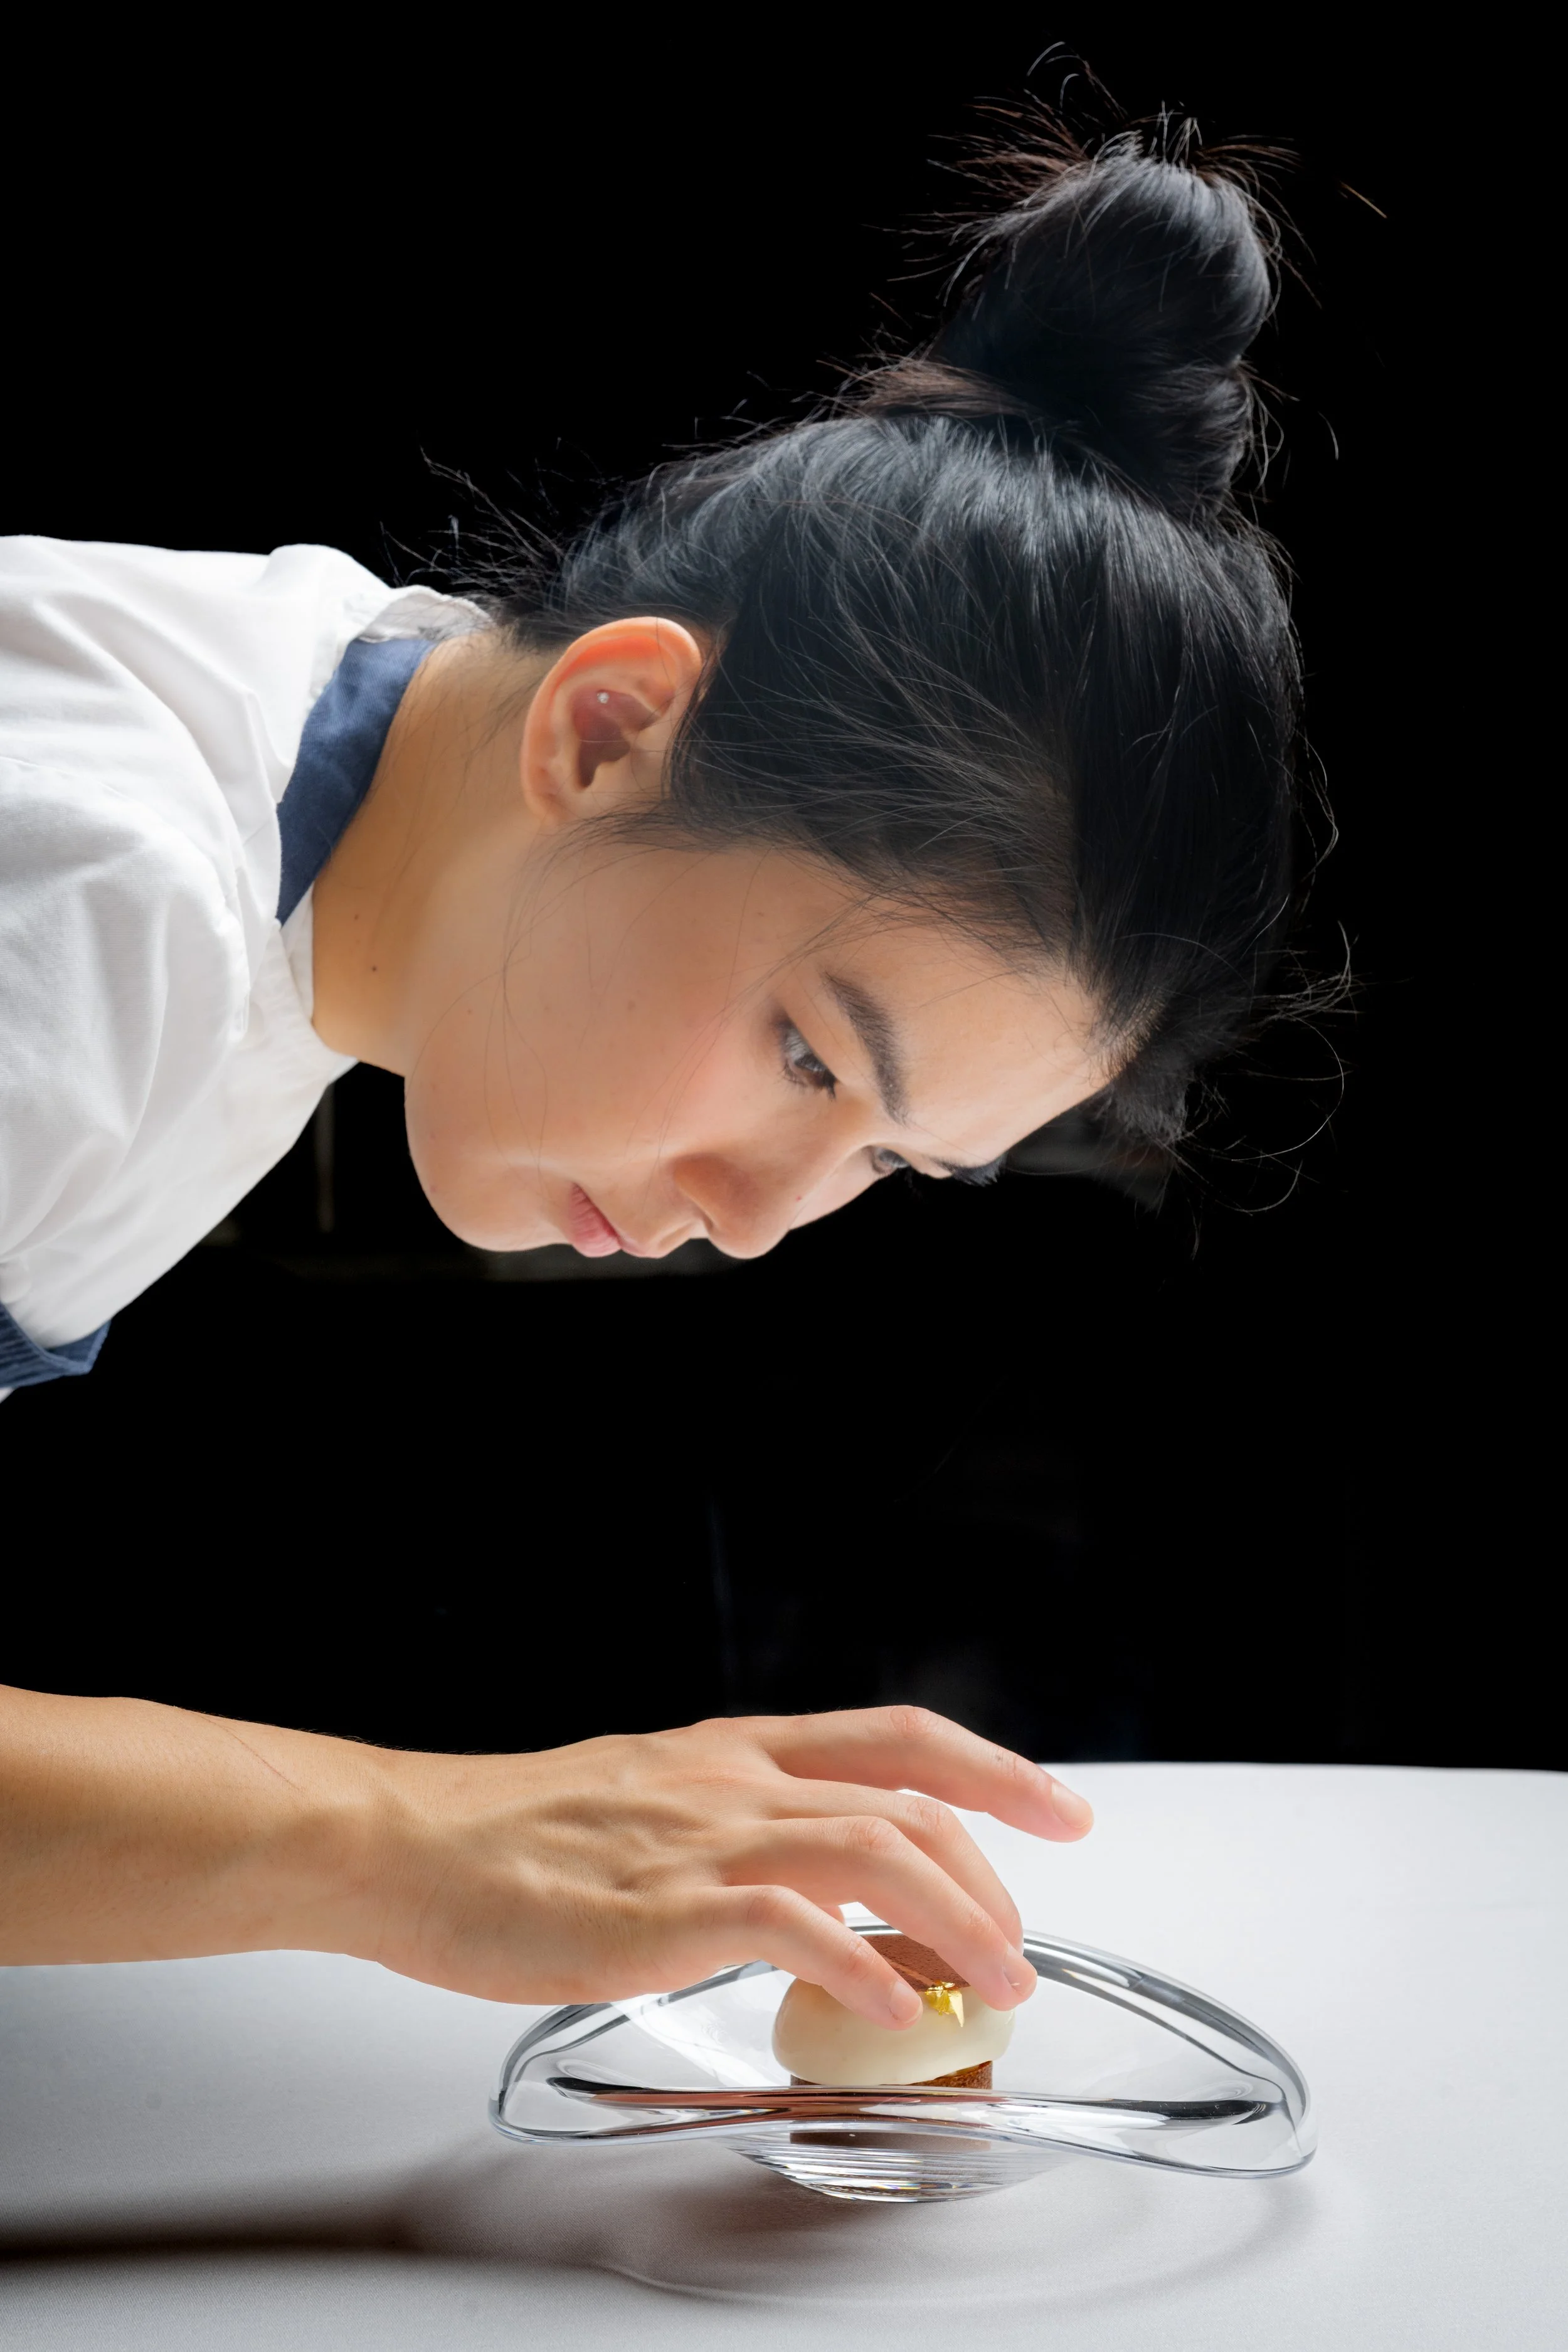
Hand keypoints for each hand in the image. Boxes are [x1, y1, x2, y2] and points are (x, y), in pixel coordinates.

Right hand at [356, 1706, 1092, 2026]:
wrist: (407, 1840)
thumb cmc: (511, 1834)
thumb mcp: (645, 1798)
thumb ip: (731, 1828)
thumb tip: (811, 1888)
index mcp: (732, 1752)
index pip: (896, 1736)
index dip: (994, 1767)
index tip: (1060, 1807)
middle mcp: (731, 1783)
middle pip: (907, 1804)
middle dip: (992, 1876)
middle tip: (1020, 1951)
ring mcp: (698, 1842)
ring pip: (872, 1850)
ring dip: (955, 1921)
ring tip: (993, 1986)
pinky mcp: (659, 1911)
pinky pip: (788, 1926)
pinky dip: (858, 1965)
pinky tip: (890, 2007)